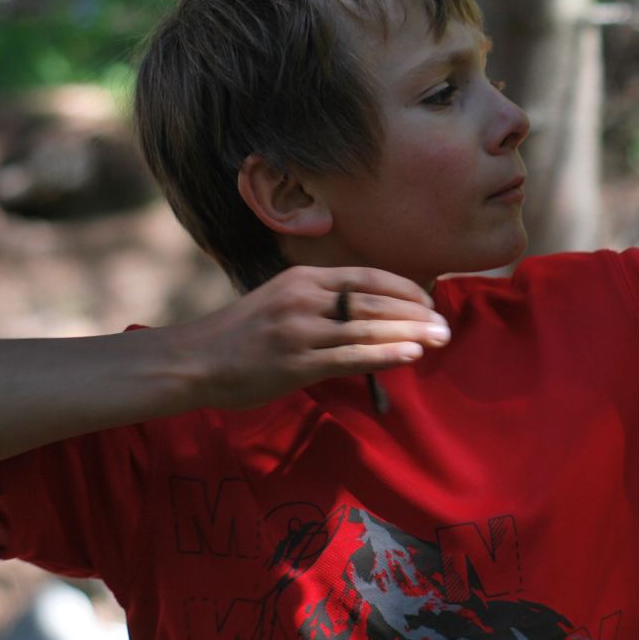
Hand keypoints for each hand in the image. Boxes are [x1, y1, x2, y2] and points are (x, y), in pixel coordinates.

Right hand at [168, 266, 450, 409]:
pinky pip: (350, 357)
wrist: (192, 361)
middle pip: (374, 302)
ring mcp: (299, 330)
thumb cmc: (241, 335)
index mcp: (304, 278)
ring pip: (367, 327)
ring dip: (410, 333)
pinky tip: (411, 354)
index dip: (404, 289)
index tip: (429, 302)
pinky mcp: (295, 363)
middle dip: (416, 313)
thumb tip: (372, 312)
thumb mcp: (281, 300)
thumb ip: (322, 301)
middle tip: (446, 326)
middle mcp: (304, 298)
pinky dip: (385, 354)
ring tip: (440, 339)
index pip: (368, 277)